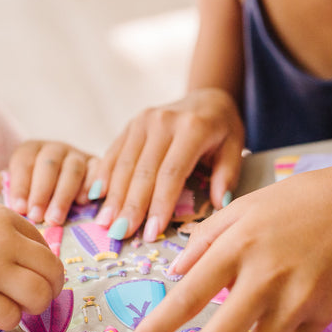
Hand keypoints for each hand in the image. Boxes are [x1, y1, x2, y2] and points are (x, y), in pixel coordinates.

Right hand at [0, 197, 64, 329]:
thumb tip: (23, 261)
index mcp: (5, 219)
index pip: (45, 247)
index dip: (44, 267)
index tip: (35, 279)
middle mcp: (4, 241)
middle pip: (51, 270)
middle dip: (51, 289)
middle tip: (39, 299)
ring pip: (38, 294)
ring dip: (34, 307)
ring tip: (18, 309)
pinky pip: (9, 315)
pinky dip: (9, 320)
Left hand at [7, 140, 94, 224]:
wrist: (62, 182)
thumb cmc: (34, 190)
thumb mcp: (17, 185)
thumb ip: (7, 188)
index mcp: (31, 150)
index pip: (24, 163)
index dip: (21, 186)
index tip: (18, 209)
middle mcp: (54, 149)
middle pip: (49, 165)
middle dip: (42, 192)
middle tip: (36, 217)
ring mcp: (77, 155)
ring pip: (73, 169)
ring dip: (63, 195)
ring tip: (55, 219)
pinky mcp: (97, 164)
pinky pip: (97, 170)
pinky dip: (91, 185)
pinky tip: (83, 203)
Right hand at [90, 88, 244, 241]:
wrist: (206, 98)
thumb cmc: (222, 129)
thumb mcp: (234, 148)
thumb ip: (226, 175)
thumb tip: (219, 205)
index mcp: (192, 128)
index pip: (172, 173)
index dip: (159, 204)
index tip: (151, 233)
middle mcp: (163, 121)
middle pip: (143, 171)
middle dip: (131, 206)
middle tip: (121, 234)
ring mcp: (143, 121)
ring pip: (124, 163)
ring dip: (114, 195)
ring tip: (106, 223)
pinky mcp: (131, 124)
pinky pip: (114, 152)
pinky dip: (104, 174)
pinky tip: (96, 196)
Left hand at [127, 163, 331, 331]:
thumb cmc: (294, 203)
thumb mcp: (240, 208)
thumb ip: (203, 240)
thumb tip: (175, 273)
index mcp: (238, 248)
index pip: (187, 298)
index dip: (158, 327)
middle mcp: (264, 280)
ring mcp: (296, 304)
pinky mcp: (320, 320)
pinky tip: (269, 319)